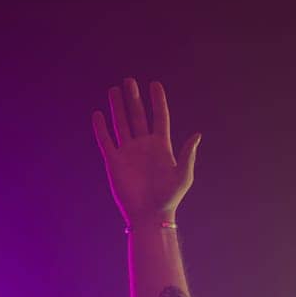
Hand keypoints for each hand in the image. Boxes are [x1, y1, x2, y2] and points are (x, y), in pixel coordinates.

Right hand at [91, 78, 200, 228]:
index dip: (158, 101)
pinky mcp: (114, 161)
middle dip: (133, 98)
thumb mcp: (183, 175)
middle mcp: (144, 146)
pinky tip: (98, 114)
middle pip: (138, 116)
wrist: (150, 215)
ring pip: (121, 124)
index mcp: (161, 146)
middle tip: (129, 81)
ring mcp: (128, 152)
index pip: (159, 117)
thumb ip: (188, 154)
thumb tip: (197, 135)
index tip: (155, 85)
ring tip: (114, 89)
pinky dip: (101, 128)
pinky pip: (106, 140)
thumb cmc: (169, 198)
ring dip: (118, 107)